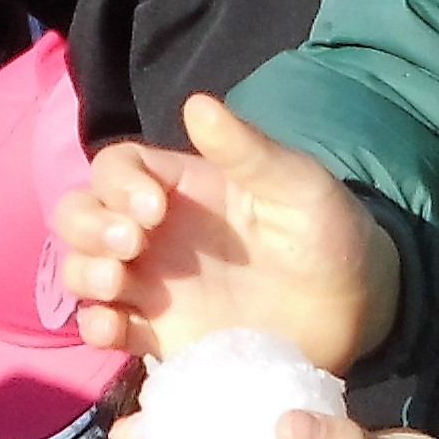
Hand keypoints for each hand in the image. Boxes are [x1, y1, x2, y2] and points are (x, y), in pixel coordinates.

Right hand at [49, 95, 398, 370]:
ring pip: (82, 269)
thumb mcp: (297, 184)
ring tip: (117, 284)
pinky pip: (106, 328)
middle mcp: (154, 235)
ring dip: (84, 272)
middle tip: (132, 246)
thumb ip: (246, 150)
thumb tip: (196, 102)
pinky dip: (95, 326)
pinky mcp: (160, 335)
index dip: (117, 184)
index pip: (116, 169)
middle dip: (88, 227)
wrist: (357, 312)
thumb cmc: (328, 234)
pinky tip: (113, 328)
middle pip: (80, 215)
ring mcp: (152, 286)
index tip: (154, 208)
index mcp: (180, 188)